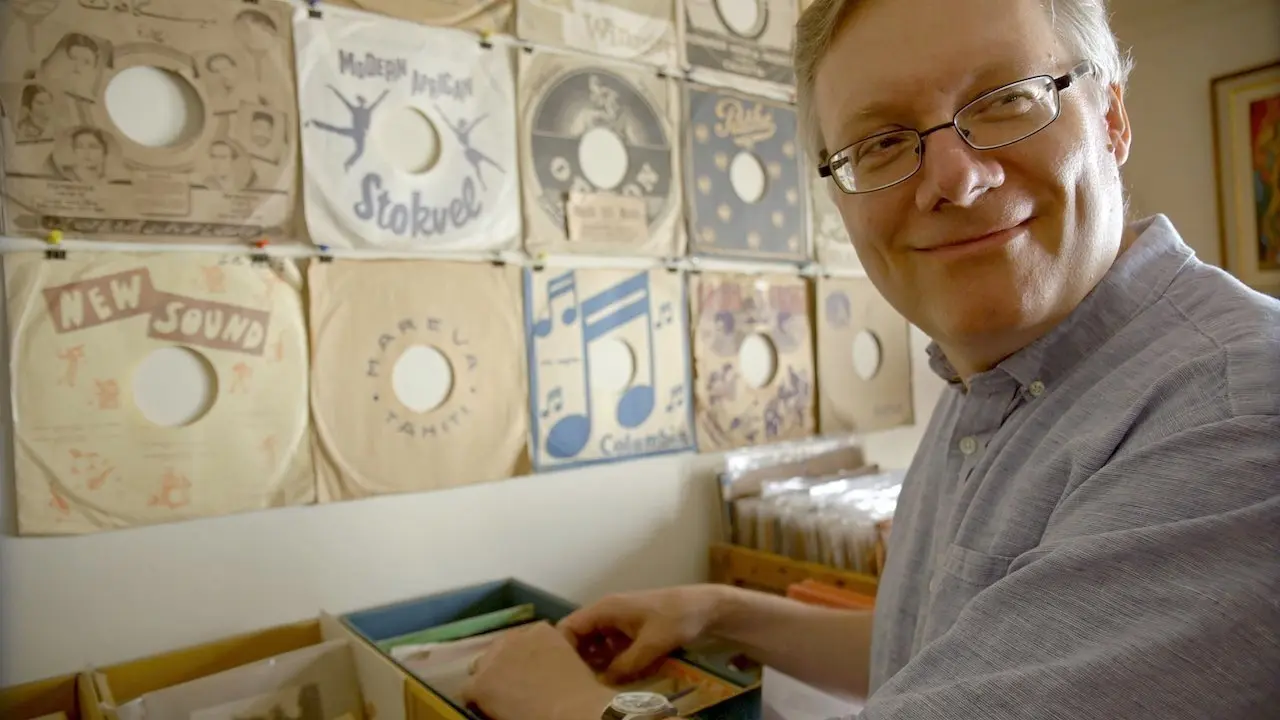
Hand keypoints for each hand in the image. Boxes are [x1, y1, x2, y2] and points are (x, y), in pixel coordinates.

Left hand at [462, 621, 614, 719]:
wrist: (571, 711)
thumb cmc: (580, 693)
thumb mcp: (571, 661)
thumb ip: (554, 653)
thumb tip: (545, 664)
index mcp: (541, 630)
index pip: (524, 638)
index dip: (525, 657)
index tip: (532, 671)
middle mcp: (513, 638)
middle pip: (500, 648)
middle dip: (504, 664)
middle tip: (515, 686)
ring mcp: (494, 660)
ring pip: (481, 667)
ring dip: (490, 678)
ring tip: (501, 698)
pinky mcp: (481, 683)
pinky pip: (468, 691)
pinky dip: (477, 701)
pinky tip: (489, 710)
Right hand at [558, 585, 724, 683]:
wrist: (707, 608)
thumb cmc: (677, 619)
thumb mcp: (651, 645)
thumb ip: (625, 665)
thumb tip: (601, 684)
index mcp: (606, 609)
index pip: (569, 627)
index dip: (563, 650)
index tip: (565, 675)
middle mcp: (607, 614)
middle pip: (580, 639)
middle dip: (579, 661)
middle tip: (579, 685)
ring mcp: (619, 623)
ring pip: (596, 647)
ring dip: (596, 665)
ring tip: (595, 686)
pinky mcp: (631, 633)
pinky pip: (612, 650)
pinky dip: (612, 664)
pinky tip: (616, 681)